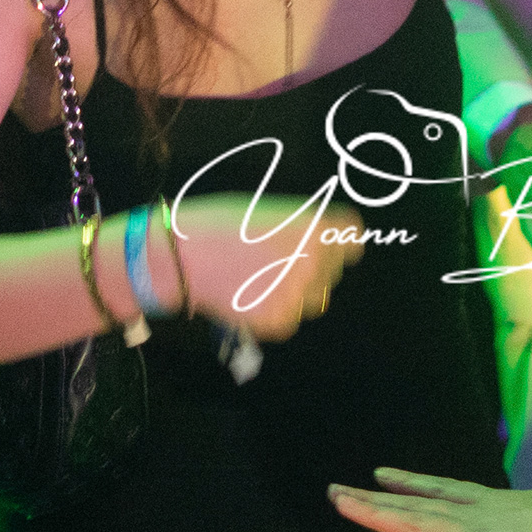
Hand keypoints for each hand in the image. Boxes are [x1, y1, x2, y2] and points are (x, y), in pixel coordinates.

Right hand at [161, 193, 364, 342]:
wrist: (180, 258)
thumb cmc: (220, 224)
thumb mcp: (268, 210)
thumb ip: (303, 224)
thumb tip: (333, 240)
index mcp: (313, 228)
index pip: (351, 236)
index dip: (338, 237)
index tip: (328, 240)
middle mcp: (312, 262)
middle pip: (333, 267)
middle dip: (315, 263)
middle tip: (279, 258)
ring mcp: (296, 295)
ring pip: (316, 296)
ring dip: (300, 288)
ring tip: (264, 277)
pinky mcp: (279, 321)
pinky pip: (291, 317)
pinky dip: (277, 308)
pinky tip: (252, 293)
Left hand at [328, 469, 531, 531]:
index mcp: (492, 504)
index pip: (441, 489)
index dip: (409, 483)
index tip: (382, 474)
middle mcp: (472, 513)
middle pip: (413, 503)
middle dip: (374, 498)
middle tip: (337, 489)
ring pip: (410, 522)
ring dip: (373, 515)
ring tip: (341, 504)